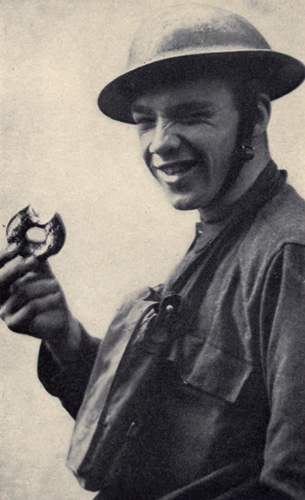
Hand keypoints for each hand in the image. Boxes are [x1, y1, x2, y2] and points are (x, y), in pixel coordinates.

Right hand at [0, 244, 80, 359]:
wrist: (59, 319)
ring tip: (56, 285)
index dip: (3, 256)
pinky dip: (46, 299)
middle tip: (34, 260)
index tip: (17, 246)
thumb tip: (27, 243)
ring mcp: (4, 313)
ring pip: (21, 292)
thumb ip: (34, 260)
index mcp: (3, 284)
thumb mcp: (42, 273)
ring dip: (42, 285)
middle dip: (17, 268)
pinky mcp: (14, 325)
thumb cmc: (48, 294)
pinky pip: (30, 307)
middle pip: (0, 280)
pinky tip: (58, 297)